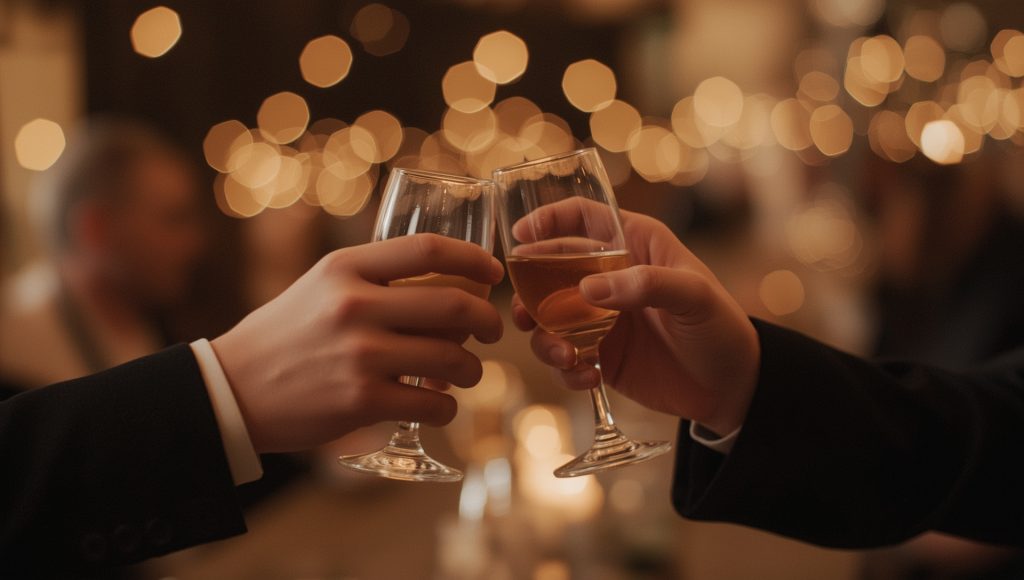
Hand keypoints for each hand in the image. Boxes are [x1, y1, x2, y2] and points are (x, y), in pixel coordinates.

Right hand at [212, 234, 504, 452]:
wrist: (233, 389)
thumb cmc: (287, 334)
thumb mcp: (322, 285)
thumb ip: (375, 276)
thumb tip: (448, 282)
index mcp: (345, 267)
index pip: (428, 249)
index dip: (474, 258)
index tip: (493, 272)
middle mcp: (354, 305)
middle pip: (454, 305)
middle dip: (488, 321)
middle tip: (493, 330)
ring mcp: (360, 355)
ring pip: (453, 358)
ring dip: (473, 369)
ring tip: (467, 372)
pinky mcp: (362, 401)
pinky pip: (434, 403)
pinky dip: (448, 406)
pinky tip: (440, 404)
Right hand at [513, 209, 759, 435]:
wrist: (732, 388)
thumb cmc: (721, 328)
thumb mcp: (695, 296)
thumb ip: (647, 284)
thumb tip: (587, 289)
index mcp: (633, 244)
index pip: (582, 217)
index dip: (548, 219)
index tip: (520, 236)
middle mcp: (609, 276)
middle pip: (548, 269)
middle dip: (529, 291)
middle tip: (526, 315)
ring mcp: (599, 317)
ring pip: (547, 318)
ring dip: (543, 338)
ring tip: (564, 356)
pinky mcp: (597, 354)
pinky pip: (563, 357)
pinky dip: (565, 370)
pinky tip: (588, 377)